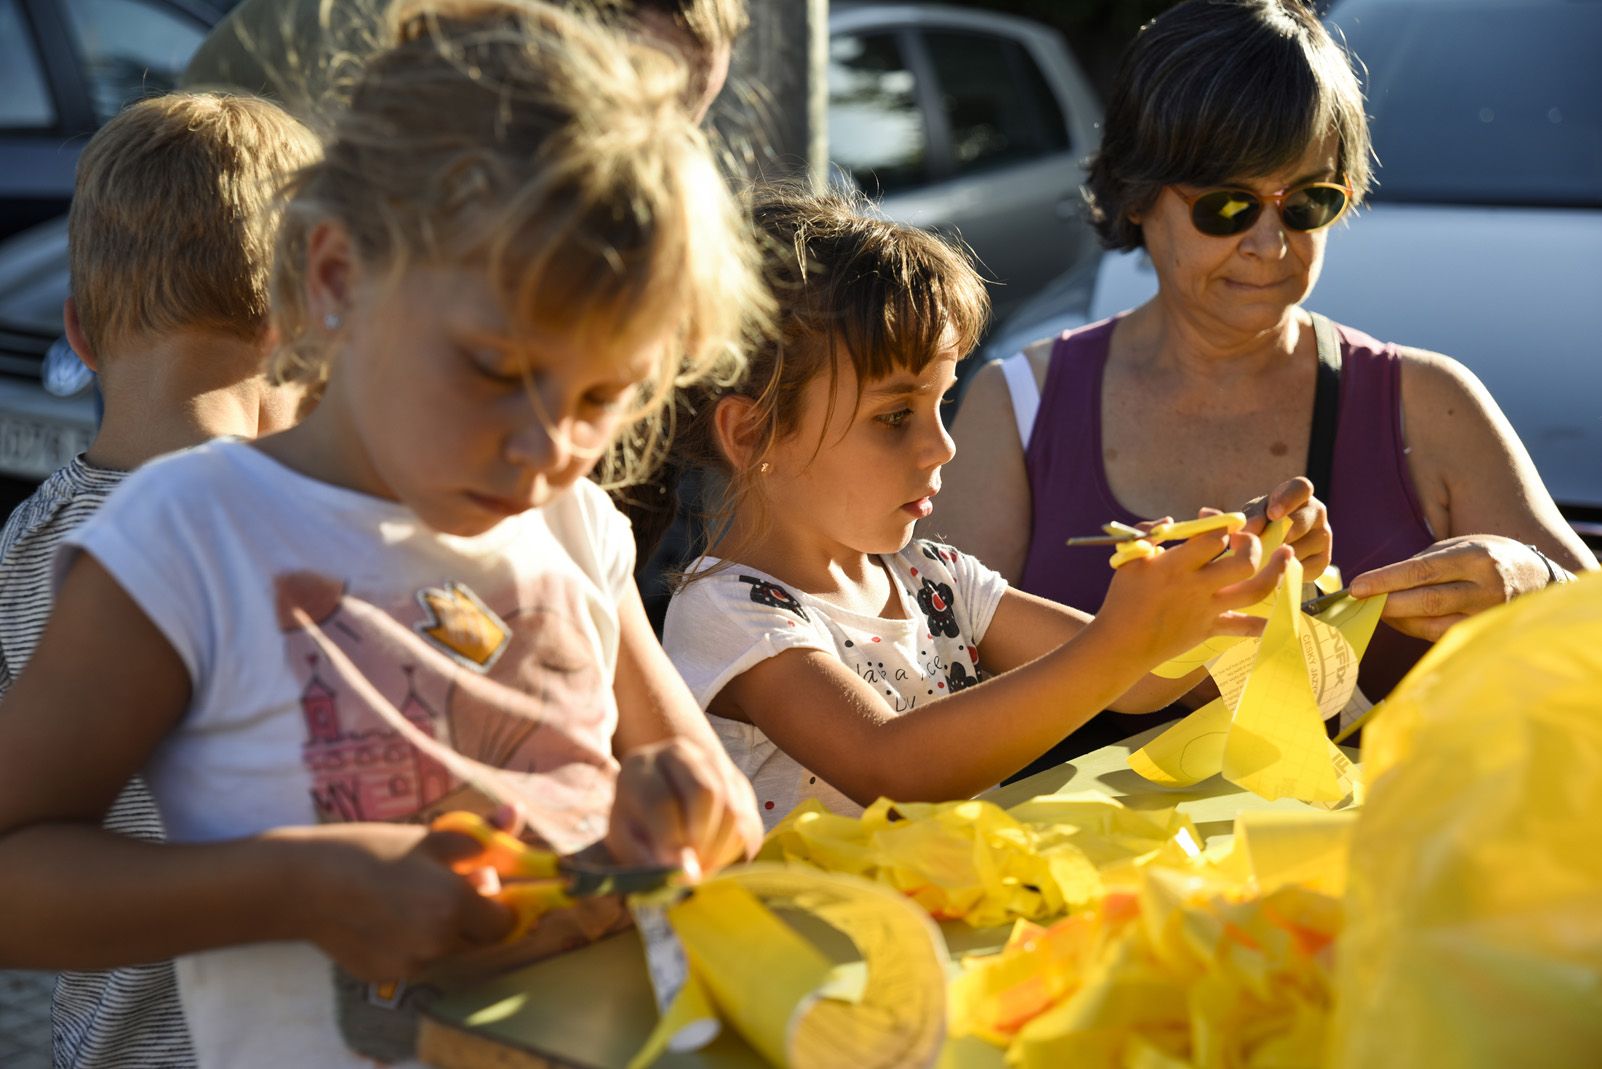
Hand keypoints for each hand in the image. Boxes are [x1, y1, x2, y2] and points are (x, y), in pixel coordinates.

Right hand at [276, 822, 513, 981]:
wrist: (301, 883)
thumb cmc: (369, 849)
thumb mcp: (430, 837)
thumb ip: (481, 837)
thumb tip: (515, 816)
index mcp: (455, 905)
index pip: (505, 923)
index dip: (499, 904)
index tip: (482, 883)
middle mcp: (438, 943)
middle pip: (478, 939)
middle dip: (471, 916)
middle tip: (443, 884)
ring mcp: (410, 965)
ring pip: (446, 950)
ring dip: (442, 929)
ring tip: (407, 897)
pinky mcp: (385, 977)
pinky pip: (416, 961)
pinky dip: (412, 943)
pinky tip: (384, 917)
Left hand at [606, 737, 762, 876]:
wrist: (656, 798)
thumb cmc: (636, 827)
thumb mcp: (627, 842)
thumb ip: (647, 858)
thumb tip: (688, 872)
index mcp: (639, 767)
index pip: (662, 802)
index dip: (670, 842)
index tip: (672, 872)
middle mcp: (678, 753)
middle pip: (706, 793)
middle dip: (703, 841)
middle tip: (694, 871)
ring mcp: (713, 764)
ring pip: (734, 809)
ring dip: (722, 849)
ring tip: (703, 868)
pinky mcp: (739, 783)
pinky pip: (749, 823)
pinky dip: (736, 850)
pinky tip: (715, 859)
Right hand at [1098, 526, 1289, 666]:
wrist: (1122, 644)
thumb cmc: (1123, 599)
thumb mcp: (1129, 560)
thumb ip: (1150, 533)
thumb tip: (1172, 520)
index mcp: (1176, 567)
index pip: (1212, 537)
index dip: (1218, 521)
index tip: (1210, 519)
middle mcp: (1198, 587)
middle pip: (1243, 563)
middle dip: (1251, 544)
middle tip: (1245, 538)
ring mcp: (1208, 610)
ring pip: (1255, 592)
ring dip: (1277, 573)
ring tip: (1287, 557)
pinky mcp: (1211, 629)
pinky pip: (1245, 628)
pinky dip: (1266, 624)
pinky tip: (1284, 615)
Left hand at [1240, 476, 1331, 577]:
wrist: (1277, 547)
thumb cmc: (1263, 521)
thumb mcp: (1255, 513)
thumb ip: (1252, 517)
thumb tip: (1250, 530)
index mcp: (1300, 493)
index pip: (1301, 488)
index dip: (1287, 500)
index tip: (1272, 515)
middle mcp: (1317, 511)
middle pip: (1300, 522)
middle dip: (1277, 535)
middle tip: (1261, 544)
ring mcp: (1323, 535)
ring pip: (1299, 548)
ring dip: (1277, 555)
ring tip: (1262, 557)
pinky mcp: (1323, 559)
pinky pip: (1303, 567)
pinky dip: (1286, 569)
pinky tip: (1275, 566)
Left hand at [1348, 534, 1549, 640]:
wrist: (1539, 577)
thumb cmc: (1487, 557)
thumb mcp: (1459, 546)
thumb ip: (1423, 563)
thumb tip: (1381, 583)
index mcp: (1474, 558)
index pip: (1422, 571)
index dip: (1386, 581)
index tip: (1357, 587)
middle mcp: (1485, 587)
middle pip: (1427, 601)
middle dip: (1388, 604)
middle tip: (1362, 603)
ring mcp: (1488, 614)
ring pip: (1434, 625)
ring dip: (1400, 621)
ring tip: (1379, 611)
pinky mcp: (1487, 633)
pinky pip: (1444, 636)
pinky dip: (1417, 630)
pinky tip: (1403, 620)